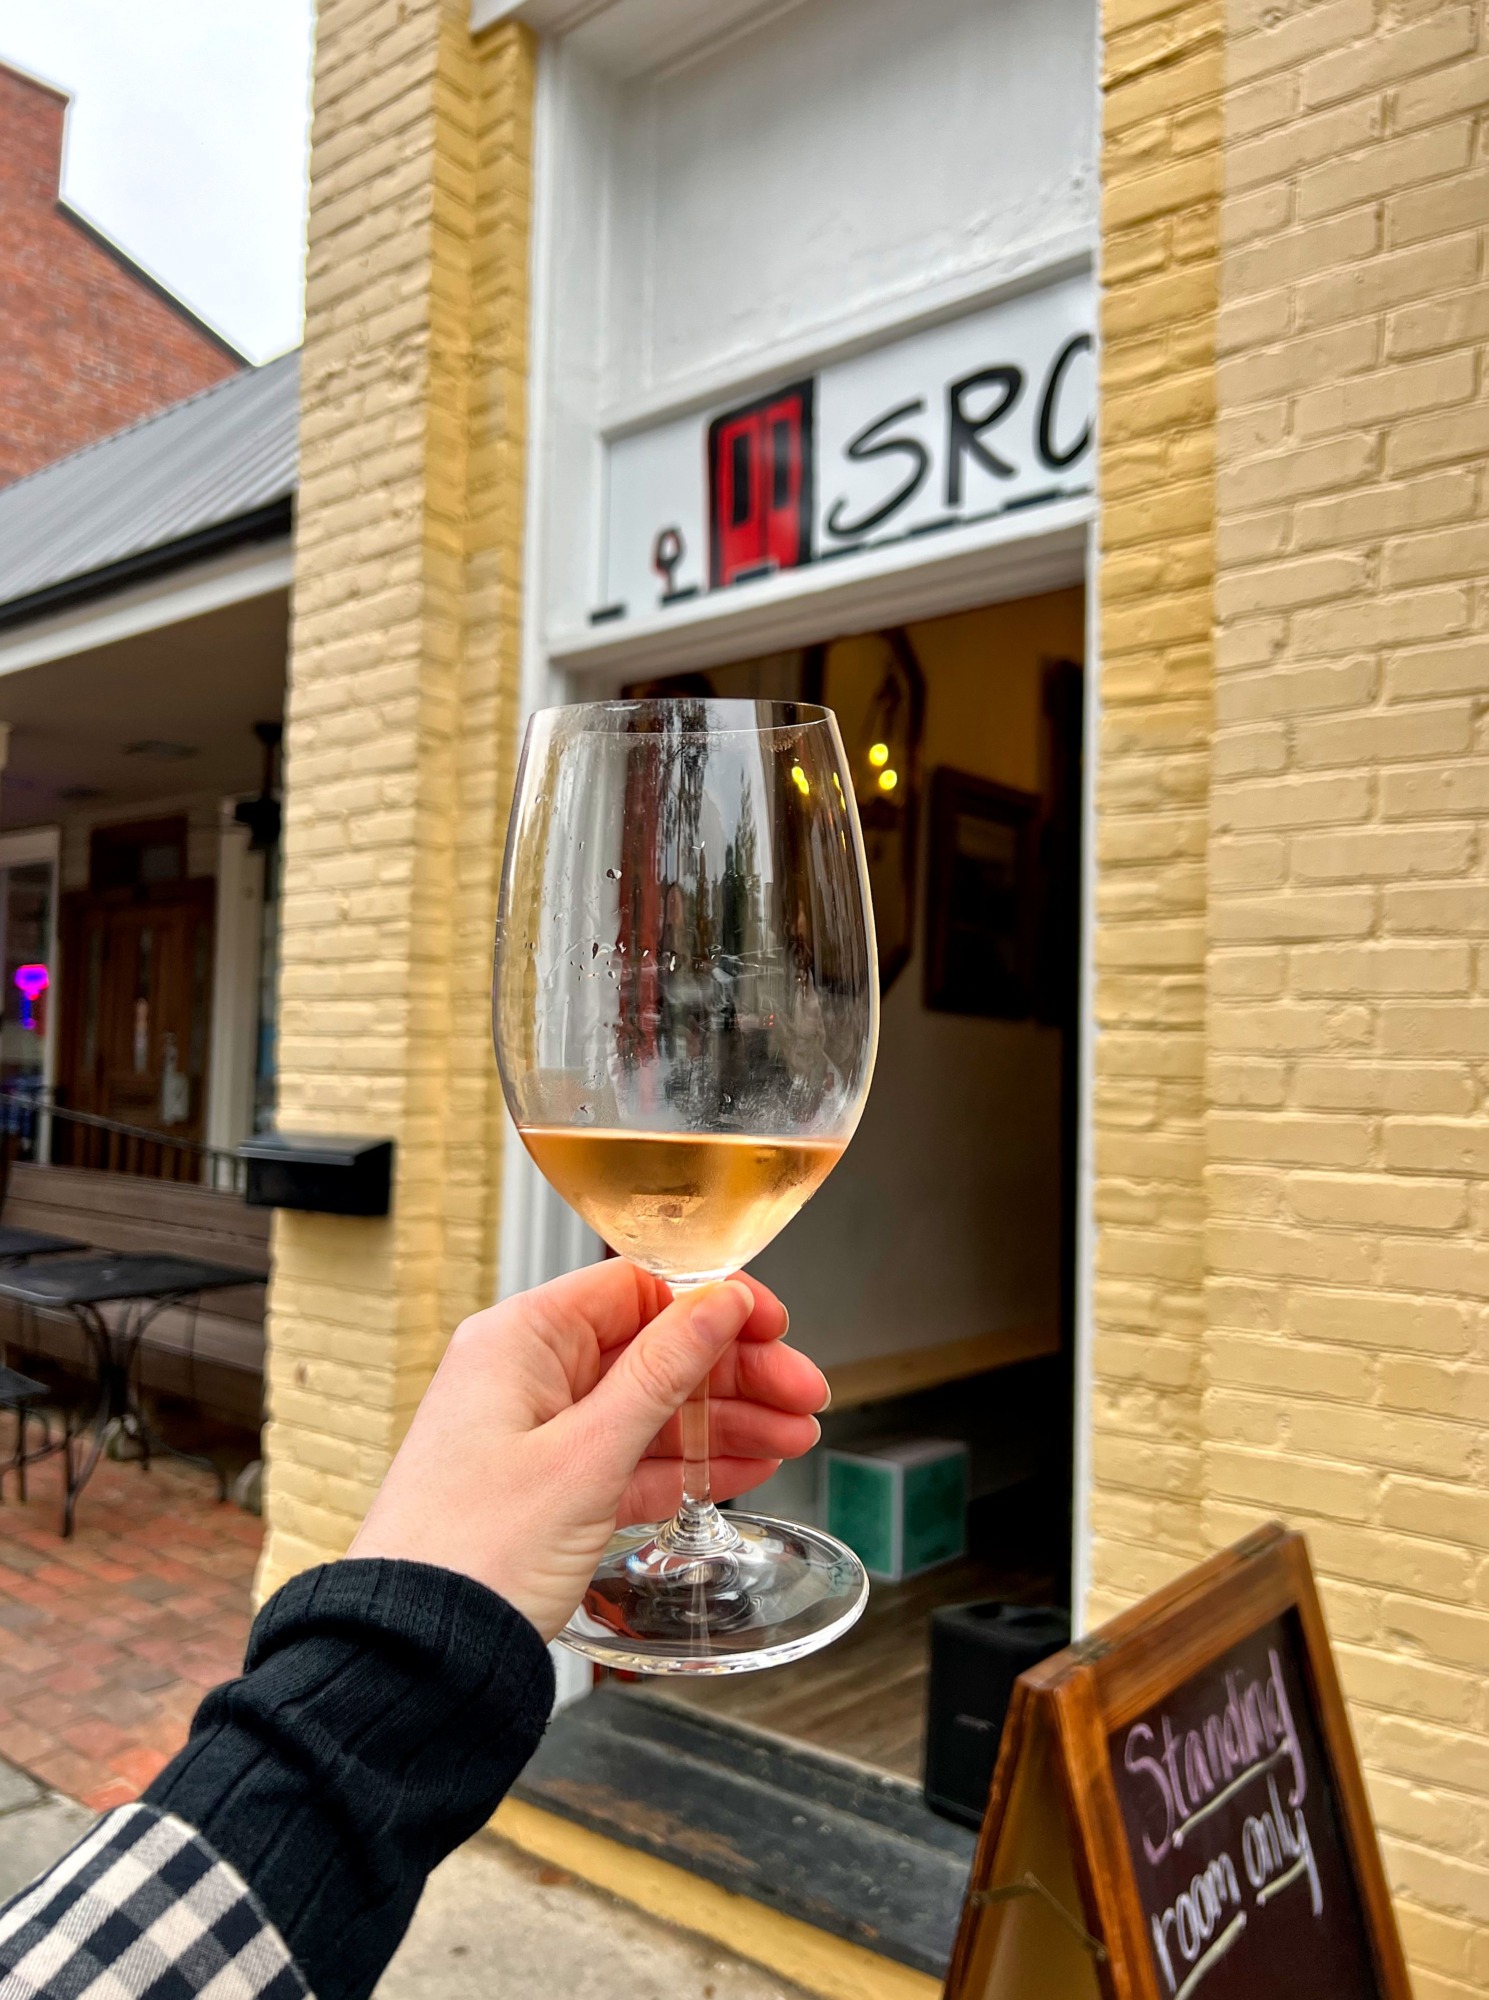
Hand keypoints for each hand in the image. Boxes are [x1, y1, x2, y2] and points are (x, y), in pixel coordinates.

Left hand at [349, 1260, 827, 1639]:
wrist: (416, 1661)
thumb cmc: (471, 1554)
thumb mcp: (586, 1455)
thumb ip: (662, 1373)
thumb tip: (718, 1300)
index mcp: (519, 1340)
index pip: (634, 1288)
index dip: (711, 1302)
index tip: (771, 1325)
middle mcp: (527, 1375)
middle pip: (654, 1349)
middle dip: (735, 1372)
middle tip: (803, 1394)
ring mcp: (539, 1434)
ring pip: (652, 1408)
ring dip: (725, 1420)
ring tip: (794, 1436)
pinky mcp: (550, 1488)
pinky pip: (633, 1457)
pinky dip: (689, 1462)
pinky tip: (746, 1466)